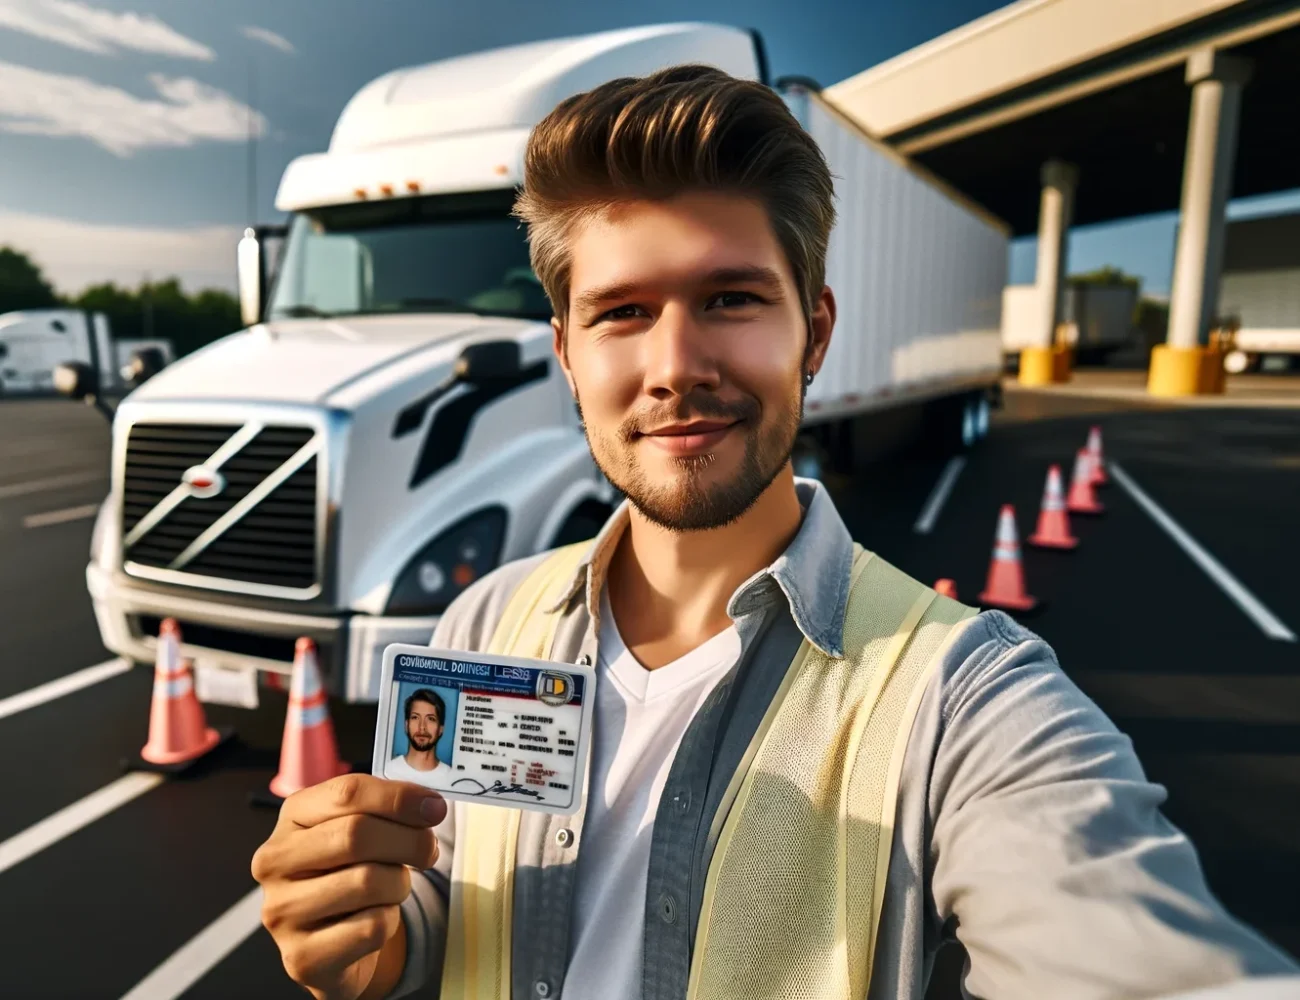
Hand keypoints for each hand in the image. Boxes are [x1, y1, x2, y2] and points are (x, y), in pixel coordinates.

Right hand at [251, 774, 446, 999]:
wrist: (334, 943)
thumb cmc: (351, 872)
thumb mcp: (364, 830)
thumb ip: (390, 809)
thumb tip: (430, 806)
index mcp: (291, 816)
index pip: (347, 792)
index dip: (399, 797)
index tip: (435, 808)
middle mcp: (275, 861)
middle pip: (356, 834)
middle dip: (408, 840)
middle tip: (429, 850)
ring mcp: (282, 911)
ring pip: (368, 882)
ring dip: (399, 884)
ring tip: (393, 887)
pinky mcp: (302, 956)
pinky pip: (371, 928)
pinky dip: (389, 921)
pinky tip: (375, 919)